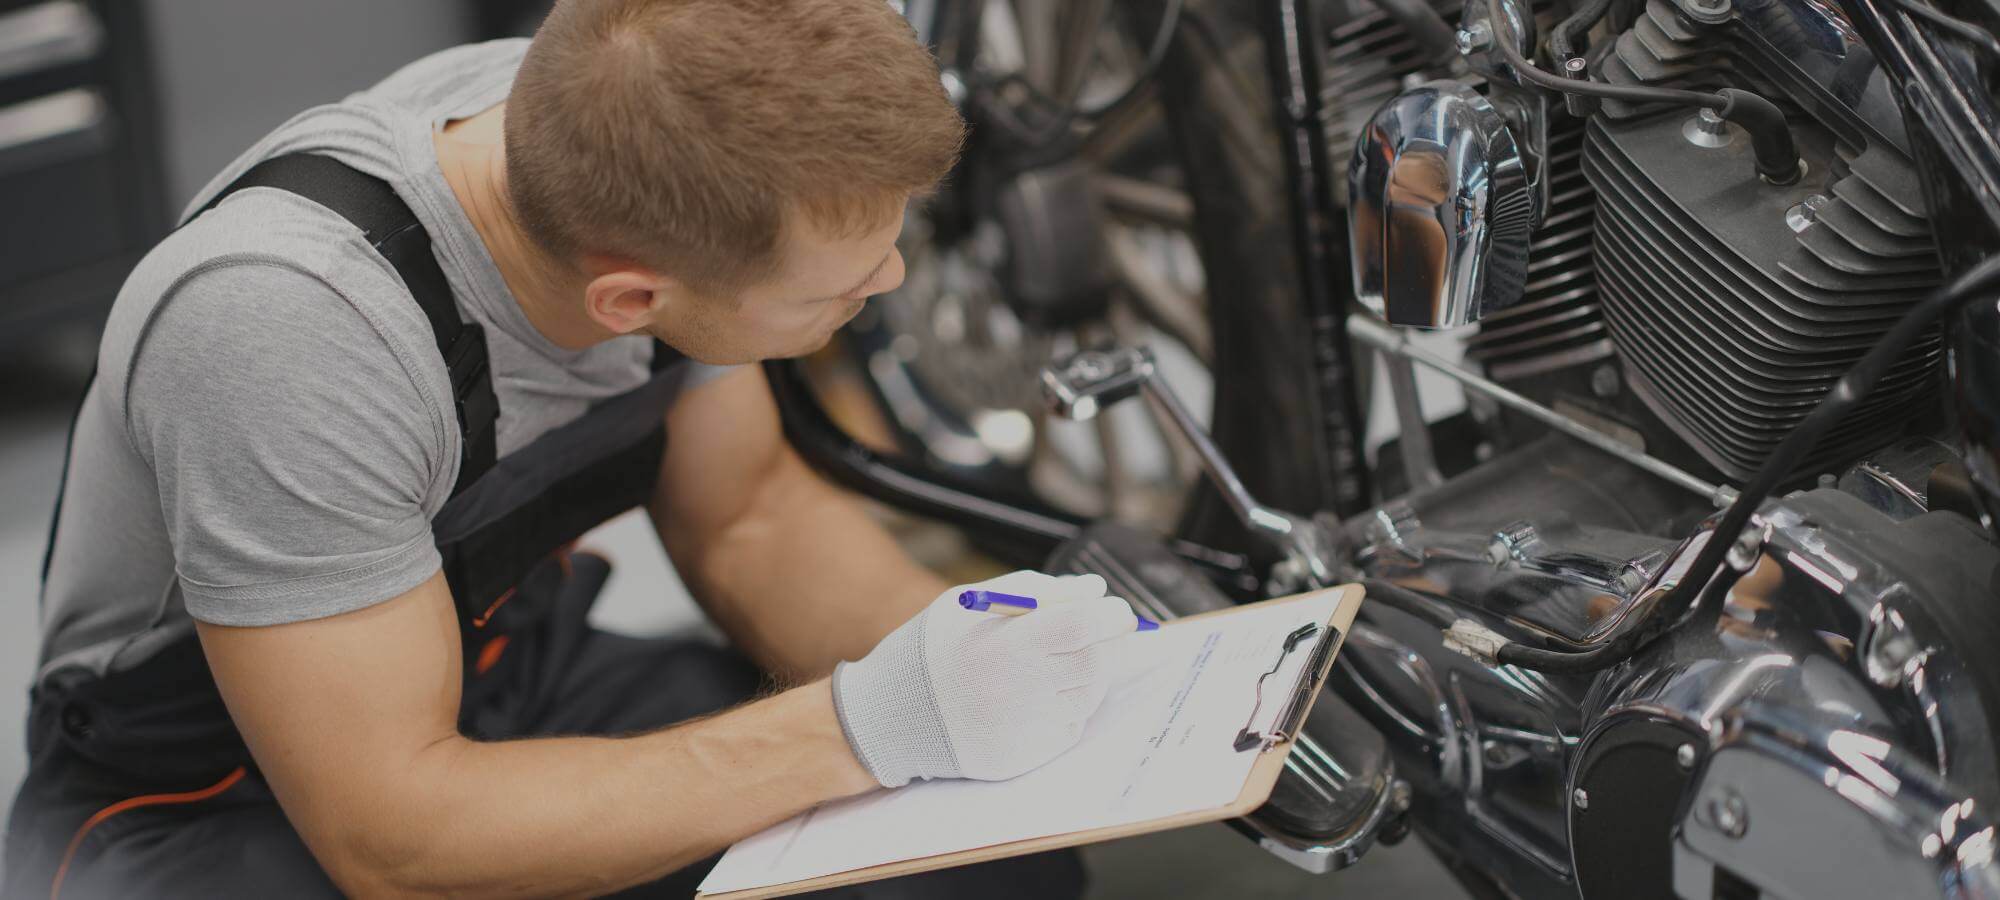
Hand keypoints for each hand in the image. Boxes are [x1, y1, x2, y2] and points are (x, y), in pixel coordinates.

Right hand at [831, 570, 1137, 786]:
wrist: (889, 716)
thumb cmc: (932, 649)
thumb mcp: (969, 603)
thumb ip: (1034, 591)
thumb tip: (1094, 591)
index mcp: (1006, 644)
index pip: (1084, 626)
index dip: (1111, 615)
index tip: (1117, 609)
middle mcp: (1020, 689)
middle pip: (1097, 663)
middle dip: (1113, 644)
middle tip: (1109, 633)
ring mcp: (1024, 728)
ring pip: (1088, 697)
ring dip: (1090, 675)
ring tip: (1061, 663)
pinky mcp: (1023, 757)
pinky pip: (1068, 729)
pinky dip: (1066, 709)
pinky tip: (1038, 697)